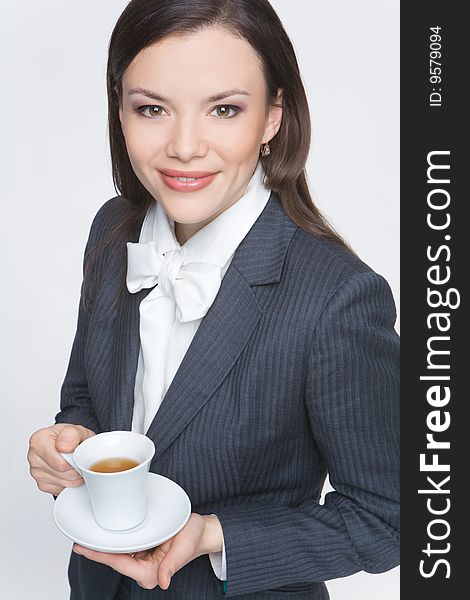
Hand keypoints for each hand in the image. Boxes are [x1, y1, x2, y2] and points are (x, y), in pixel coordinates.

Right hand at [28, 423, 94, 494]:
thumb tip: (64, 446)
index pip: (60, 463)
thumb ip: (72, 435)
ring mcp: (36, 472)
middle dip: (75, 470)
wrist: (70, 444)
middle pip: (61, 473)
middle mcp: (34, 456)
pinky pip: (59, 489)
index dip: (75, 462)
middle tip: (80, 460)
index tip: (79, 455)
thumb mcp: (77, 430)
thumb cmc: (71, 438)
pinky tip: (68, 472)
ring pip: (62, 482)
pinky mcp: (41, 484)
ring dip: (73, 477)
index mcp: (39, 440)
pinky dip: (68, 483)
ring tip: (75, 465)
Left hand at [73, 513, 222, 589]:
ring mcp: (143, 560)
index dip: (99, 556)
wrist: (203, 531)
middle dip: (97, 550)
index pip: (118, 563)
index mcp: (150, 572)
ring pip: (118, 552)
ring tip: (88, 533)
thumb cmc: (194, 537)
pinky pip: (126, 546)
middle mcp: (144, 569)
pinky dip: (116, 539)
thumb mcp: (184, 546)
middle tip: (78, 538)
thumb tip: (163, 581)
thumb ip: (173, 564)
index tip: (82, 549)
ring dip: (106, 544)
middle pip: (114, 559)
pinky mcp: (144, 551)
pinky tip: (107, 532)